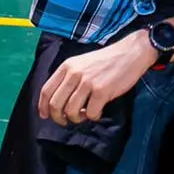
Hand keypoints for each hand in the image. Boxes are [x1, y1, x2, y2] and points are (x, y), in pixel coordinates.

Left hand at [38, 32, 157, 126]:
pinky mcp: (102, 91)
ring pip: (71, 111)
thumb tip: (57, 102)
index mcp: (67, 66)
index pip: (46, 90)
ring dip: (77, 118)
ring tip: (85, 114)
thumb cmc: (106, 60)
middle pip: (55, 104)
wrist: (130, 53)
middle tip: (66, 121)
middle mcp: (74, 73)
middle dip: (58, 118)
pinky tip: (98, 111)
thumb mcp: (82, 63)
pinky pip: (91, 113)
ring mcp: (88, 82)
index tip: (45, 116)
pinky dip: (93, 117)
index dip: (43, 107)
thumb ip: (68, 78)